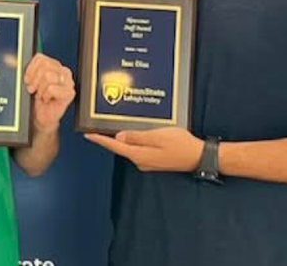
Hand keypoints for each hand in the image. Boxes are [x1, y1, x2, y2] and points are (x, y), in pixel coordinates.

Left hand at [23, 53, 74, 132]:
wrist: (42, 116)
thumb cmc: (36, 99)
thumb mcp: (29, 82)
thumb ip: (22, 69)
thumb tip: (9, 59)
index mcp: (54, 66)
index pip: (41, 58)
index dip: (30, 69)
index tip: (27, 79)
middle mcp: (63, 71)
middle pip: (45, 65)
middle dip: (35, 79)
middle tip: (33, 89)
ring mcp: (68, 82)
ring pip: (48, 76)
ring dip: (40, 89)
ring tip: (41, 95)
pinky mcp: (69, 93)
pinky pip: (51, 89)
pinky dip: (45, 96)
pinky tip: (47, 99)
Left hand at [85, 127, 203, 171]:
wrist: (199, 156)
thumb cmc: (181, 145)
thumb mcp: (157, 136)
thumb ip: (137, 137)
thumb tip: (118, 137)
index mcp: (139, 155)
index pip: (114, 146)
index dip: (99, 139)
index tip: (86, 134)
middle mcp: (140, 160)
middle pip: (119, 147)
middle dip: (108, 137)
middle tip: (96, 126)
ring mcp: (147, 161)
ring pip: (129, 147)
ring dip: (121, 138)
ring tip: (111, 126)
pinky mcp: (153, 159)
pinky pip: (138, 148)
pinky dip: (132, 140)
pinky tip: (132, 132)